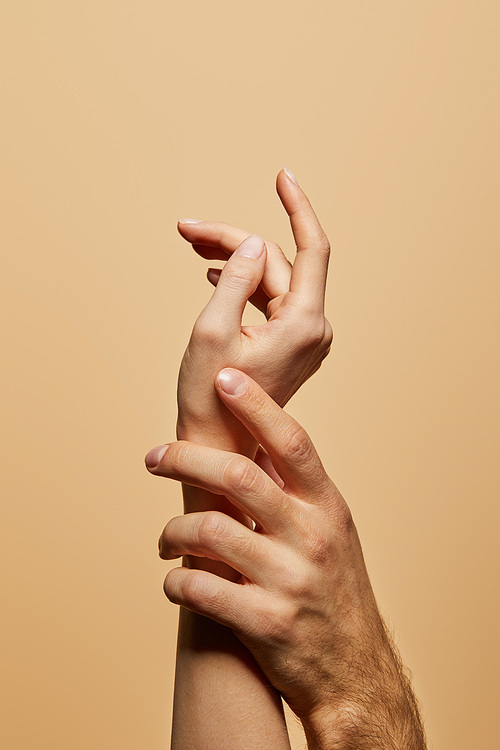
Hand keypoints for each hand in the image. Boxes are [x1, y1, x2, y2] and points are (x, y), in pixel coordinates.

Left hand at [146, 370, 425, 749]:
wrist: (354, 670)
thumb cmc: (333, 590)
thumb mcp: (330, 532)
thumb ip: (294, 489)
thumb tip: (254, 439)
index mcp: (327, 507)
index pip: (292, 442)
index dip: (257, 405)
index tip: (223, 378)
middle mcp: (311, 536)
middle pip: (237, 476)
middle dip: (184, 458)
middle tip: (153, 456)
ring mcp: (289, 580)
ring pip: (208, 531)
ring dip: (172, 532)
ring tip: (164, 541)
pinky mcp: (265, 622)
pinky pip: (200, 589)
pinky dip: (177, 583)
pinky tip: (177, 583)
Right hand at [176, 169, 331, 454]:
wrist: (219, 445)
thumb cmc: (210, 396)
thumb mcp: (213, 329)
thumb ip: (235, 279)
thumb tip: (253, 245)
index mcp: (303, 324)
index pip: (312, 249)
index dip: (297, 207)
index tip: (282, 175)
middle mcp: (312, 329)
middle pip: (275, 264)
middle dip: (231, 241)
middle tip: (186, 229)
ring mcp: (303, 338)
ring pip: (269, 280)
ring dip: (232, 260)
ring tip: (192, 246)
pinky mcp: (289, 344)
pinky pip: (268, 300)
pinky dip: (242, 284)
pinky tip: (214, 275)